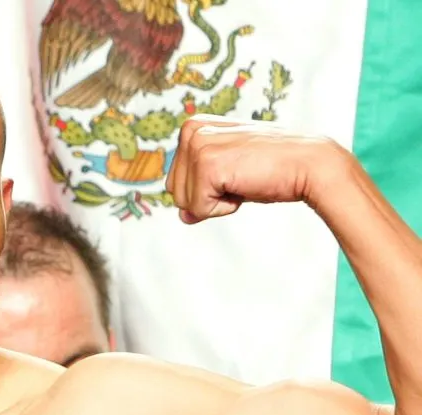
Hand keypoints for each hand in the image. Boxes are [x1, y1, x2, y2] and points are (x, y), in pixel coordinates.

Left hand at [166, 115, 347, 223]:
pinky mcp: (207, 164)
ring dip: (215, 202)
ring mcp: (198, 145)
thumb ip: (202, 189)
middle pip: (174, 191)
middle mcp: (192, 131)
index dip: (205, 189)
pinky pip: (198, 209)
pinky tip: (245, 185)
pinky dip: (222, 208)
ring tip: (244, 179)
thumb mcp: (230, 176)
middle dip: (206, 197)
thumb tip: (183, 216)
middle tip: (241, 178)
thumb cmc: (273, 169)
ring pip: (183, 202)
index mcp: (194, 127)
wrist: (310, 165)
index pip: (175, 180)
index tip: (236, 173)